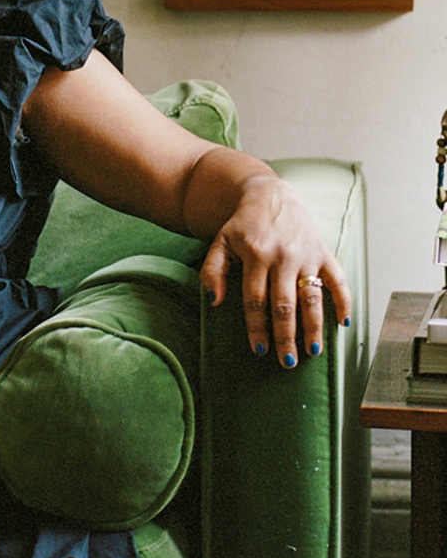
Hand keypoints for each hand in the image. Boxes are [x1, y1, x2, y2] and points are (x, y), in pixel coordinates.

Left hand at [201, 175, 351, 367]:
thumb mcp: (219, 242)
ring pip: (312, 297)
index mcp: (256, 255)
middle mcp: (283, 256)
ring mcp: (307, 255)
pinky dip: (344, 301)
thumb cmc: (241, 225)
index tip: (260, 350)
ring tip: (313, 351)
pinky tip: (343, 323)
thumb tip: (214, 302)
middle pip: (285, 304)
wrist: (269, 195)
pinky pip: (338, 280)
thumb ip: (212, 271)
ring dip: (314, 326)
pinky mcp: (324, 252)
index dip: (257, 327)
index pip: (256, 299)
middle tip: (288, 362)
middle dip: (286, 336)